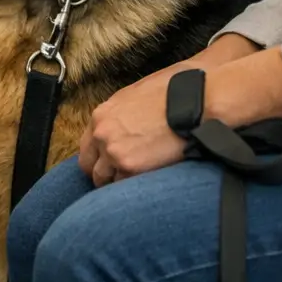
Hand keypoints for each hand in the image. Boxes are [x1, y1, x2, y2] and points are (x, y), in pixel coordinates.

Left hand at [79, 65, 190, 186]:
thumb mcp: (135, 96)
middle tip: (122, 178)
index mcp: (101, 115)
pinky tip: (147, 183)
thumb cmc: (172, 93)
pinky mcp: (131, 167)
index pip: (86, 148)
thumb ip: (120, 116)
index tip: (108, 166)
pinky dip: (134, 188)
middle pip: (90, 168)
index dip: (98, 160)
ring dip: (120, 183)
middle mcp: (101, 134)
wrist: (194, 100)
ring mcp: (114, 152)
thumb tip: (121, 128)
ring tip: (139, 181)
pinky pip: (124, 187)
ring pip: (105, 181)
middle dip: (104, 175)